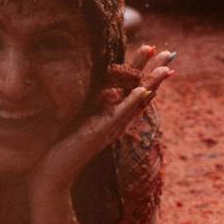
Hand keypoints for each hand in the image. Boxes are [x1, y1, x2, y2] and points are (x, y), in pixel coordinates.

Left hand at [33, 45, 174, 193]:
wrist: (53, 173)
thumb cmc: (62, 145)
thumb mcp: (78, 118)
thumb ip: (91, 105)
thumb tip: (103, 89)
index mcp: (111, 116)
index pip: (133, 89)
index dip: (145, 70)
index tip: (156, 50)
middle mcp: (116, 122)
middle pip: (141, 93)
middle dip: (154, 72)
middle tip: (170, 52)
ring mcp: (111, 128)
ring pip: (136, 103)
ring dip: (151, 84)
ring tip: (165, 68)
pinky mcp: (101, 134)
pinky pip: (120, 115)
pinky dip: (131, 102)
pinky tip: (142, 90)